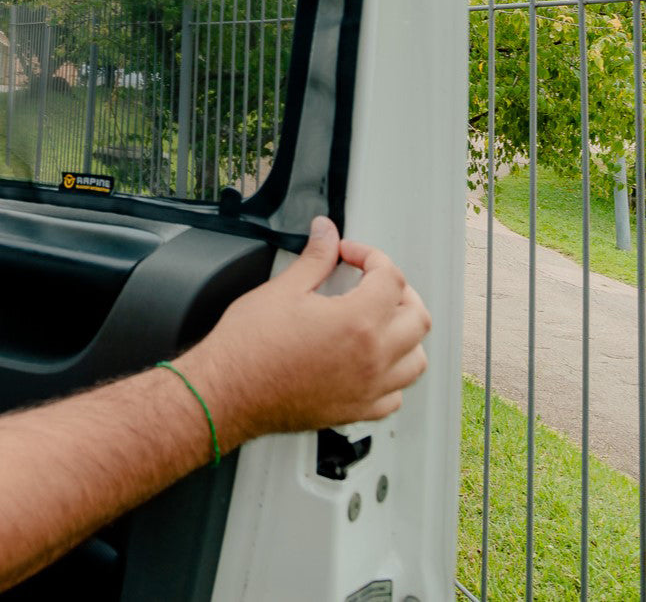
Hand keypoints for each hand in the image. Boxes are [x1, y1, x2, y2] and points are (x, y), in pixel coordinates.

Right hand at [182, 216, 430, 446]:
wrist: (228, 391)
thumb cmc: (249, 348)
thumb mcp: (283, 289)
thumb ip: (315, 258)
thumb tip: (325, 234)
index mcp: (357, 322)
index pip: (390, 278)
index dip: (370, 256)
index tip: (348, 254)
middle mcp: (372, 359)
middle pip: (417, 317)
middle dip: (398, 290)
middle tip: (371, 281)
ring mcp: (368, 389)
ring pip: (416, 360)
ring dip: (405, 334)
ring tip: (381, 319)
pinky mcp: (355, 411)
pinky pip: (395, 396)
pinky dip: (392, 375)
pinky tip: (371, 361)